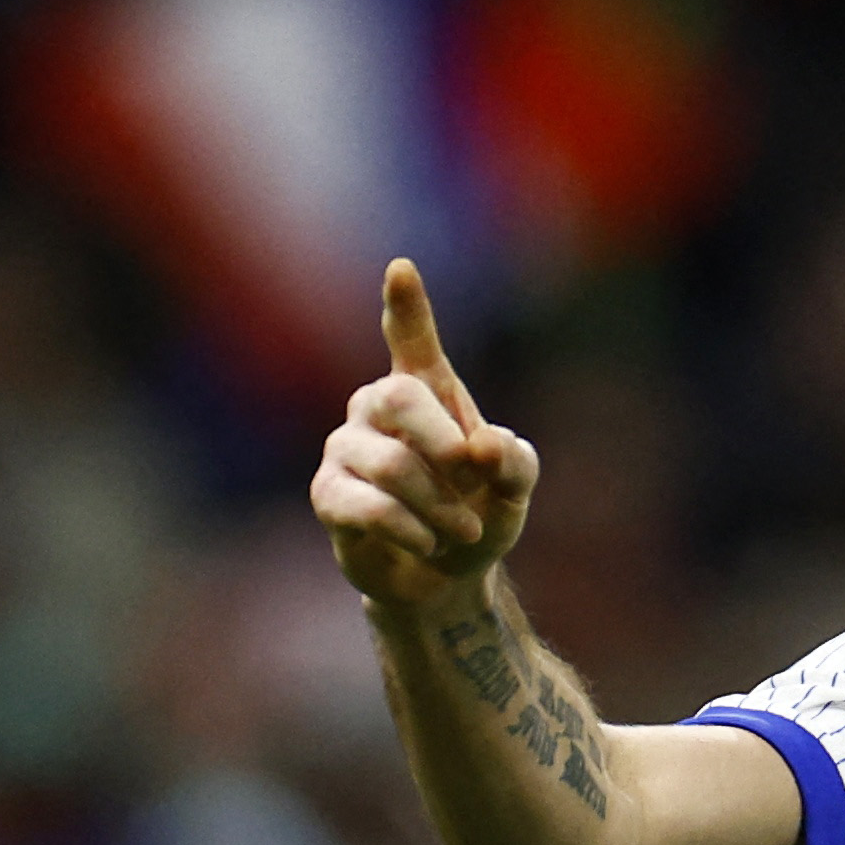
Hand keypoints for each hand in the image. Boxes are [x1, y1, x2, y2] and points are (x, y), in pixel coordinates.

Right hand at [310, 260, 540, 610]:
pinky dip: (412, 528)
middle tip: (473, 478)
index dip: (405, 306)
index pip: (411, 339)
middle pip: (398, 396)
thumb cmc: (481, 513)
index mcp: (428, 391)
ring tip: (462, 529)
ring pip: (389, 464)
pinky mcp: (329, 495)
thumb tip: (483, 444)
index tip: (401, 268)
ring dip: (439, 504)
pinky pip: (369, 506)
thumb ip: (515, 461)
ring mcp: (345, 448)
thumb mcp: (515, 488)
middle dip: (442, 441)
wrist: (448, 576)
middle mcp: (377, 409)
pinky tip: (429, 541)